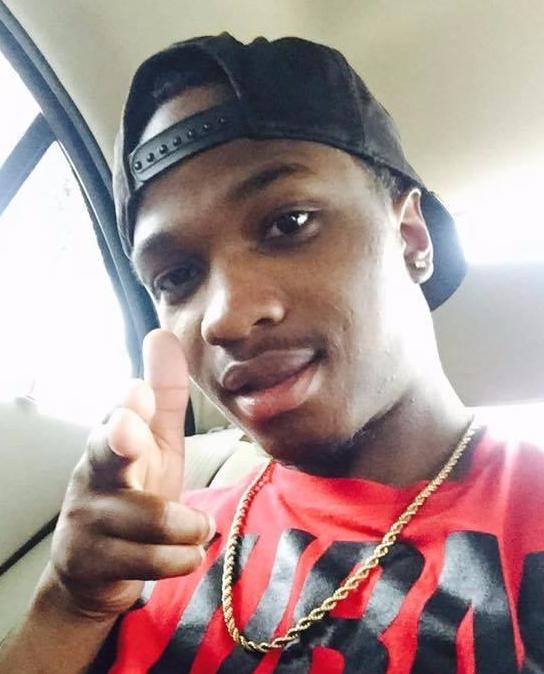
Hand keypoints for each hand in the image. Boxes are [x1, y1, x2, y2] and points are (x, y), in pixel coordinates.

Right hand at [47, 329, 212, 619]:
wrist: (92, 568)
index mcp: (113, 439)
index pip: (119, 415)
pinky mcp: (94, 562)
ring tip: (199, 528)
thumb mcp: (153, 442)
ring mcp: (91, 518)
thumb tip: (163, 333)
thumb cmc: (131, 491)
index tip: (140, 391)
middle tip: (129, 430)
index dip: (129, 405)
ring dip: (189, 526)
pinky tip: (188, 554)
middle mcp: (96, 474)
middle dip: (120, 441)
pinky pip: (153, 561)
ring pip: (151, 518)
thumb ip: (164, 395)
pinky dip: (182, 558)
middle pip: (107, 454)